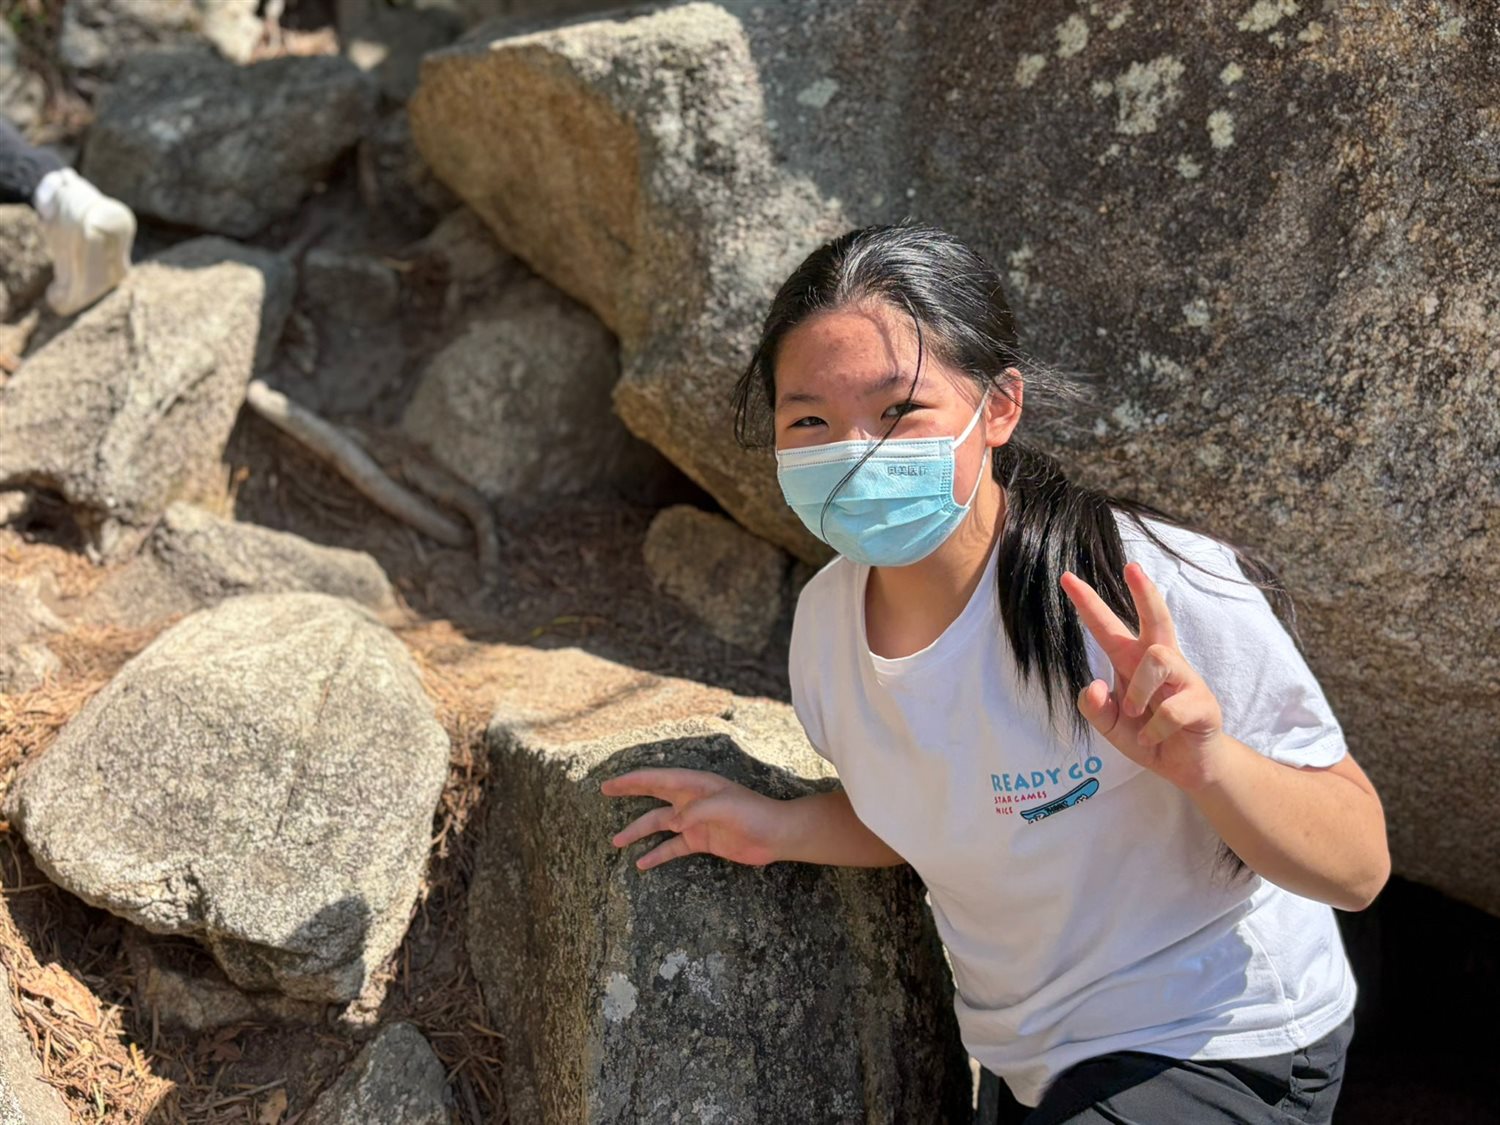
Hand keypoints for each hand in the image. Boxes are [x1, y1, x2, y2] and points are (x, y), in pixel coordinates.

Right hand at [599, 768, 786, 869]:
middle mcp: (690, 800)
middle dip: (629, 792)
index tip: (610, 783)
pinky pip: (672, 847)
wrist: (775, 834)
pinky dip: (657, 854)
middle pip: (653, 794)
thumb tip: (675, 822)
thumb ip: (698, 811)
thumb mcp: (725, 806)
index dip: (632, 780)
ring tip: (616, 842)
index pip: (657, 779)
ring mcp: (694, 821)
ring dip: (637, 831)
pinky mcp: (700, 840)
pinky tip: (642, 863)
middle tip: (605, 791)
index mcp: (695, 785)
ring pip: (658, 824)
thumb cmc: (753, 813)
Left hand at [1059, 562, 1225, 791]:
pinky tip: (1152, 737)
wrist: (1185, 767)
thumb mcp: (1110, 727)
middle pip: (1156, 618)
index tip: (1067, 578)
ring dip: (1139, 690)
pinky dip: (1153, 729)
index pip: (1108, 627)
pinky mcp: (1202, 702)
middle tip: (1132, 567)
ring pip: (1157, 658)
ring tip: (1135, 713)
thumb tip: (1094, 685)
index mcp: (1132, 662)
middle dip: (1144, 592)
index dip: (1088, 603)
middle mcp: (1160, 662)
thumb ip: (1094, 709)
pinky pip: (1171, 708)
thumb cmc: (1147, 736)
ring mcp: (1185, 679)